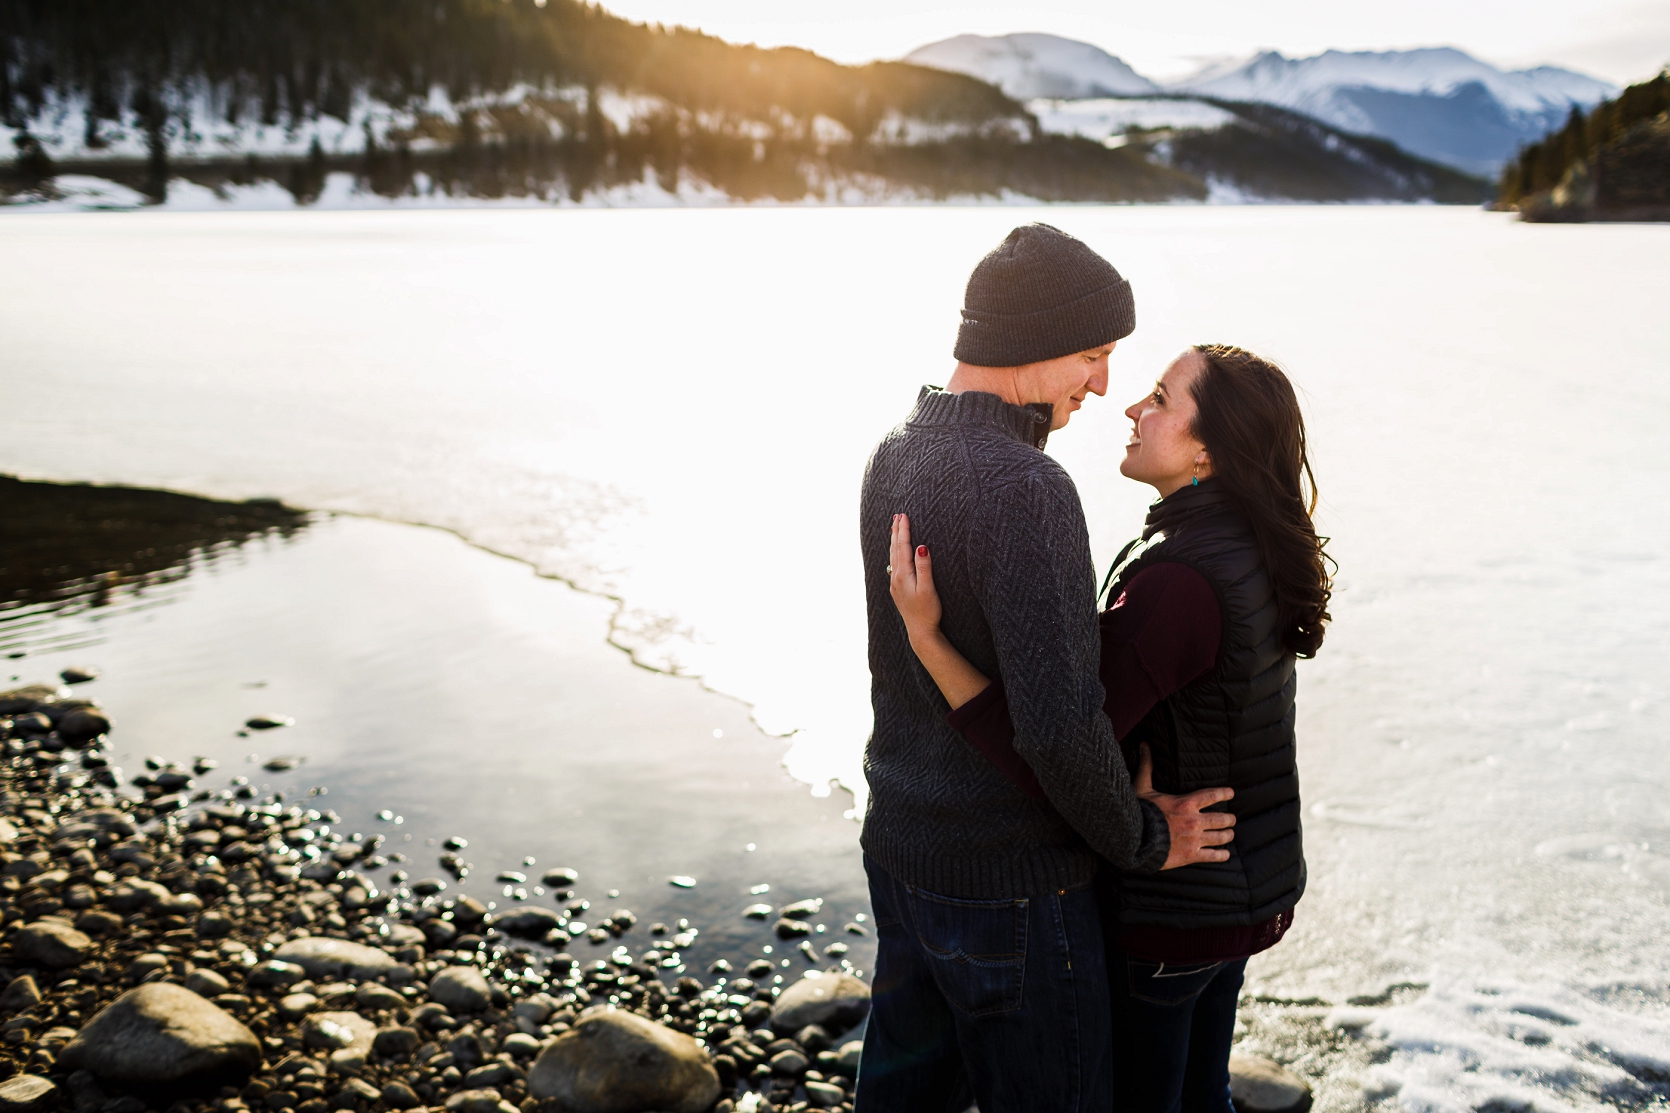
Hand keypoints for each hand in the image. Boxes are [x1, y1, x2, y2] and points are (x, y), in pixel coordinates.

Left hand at [888, 514, 941, 641]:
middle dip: (896, 531)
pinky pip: (894, 565)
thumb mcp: (928, 589)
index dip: (904, 530)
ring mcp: (895, 584)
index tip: (904, 516)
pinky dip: (894, 553)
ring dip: (894, 541)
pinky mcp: (897, 589)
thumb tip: (921, 546)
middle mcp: (896, 577)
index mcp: (903, 574)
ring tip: (895, 528)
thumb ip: (924, 567)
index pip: (903, 546)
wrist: (920, 631)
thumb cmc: (928, 611)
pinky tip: (896, 553)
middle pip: (895, 549)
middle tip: (897, 516)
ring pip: (892, 557)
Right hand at [1136, 744, 1235, 868]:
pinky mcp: (1191, 855)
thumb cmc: (1139, 812)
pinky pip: (1212, 855)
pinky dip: (1221, 855)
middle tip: (1231, 819)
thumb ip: (1147, 766)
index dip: (1224, 793)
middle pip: (1222, 819)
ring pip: (1221, 837)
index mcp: (1186, 803)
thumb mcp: (1142, 787)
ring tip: (1229, 834)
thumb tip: (1144, 743)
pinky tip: (1225, 855)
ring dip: (1227, 835)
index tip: (1231, 792)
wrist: (1134, 840)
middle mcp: (1194, 821)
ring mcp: (1194, 839)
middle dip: (1229, 819)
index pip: (1212, 796)